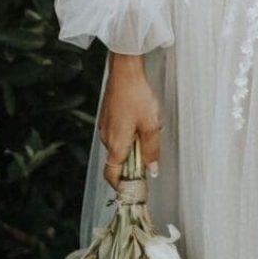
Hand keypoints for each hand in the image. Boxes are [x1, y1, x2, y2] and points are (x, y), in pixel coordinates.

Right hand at [99, 53, 160, 188]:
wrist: (124, 72)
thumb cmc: (137, 96)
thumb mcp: (151, 125)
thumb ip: (152, 150)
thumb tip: (152, 171)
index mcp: (115, 144)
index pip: (112, 175)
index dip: (122, 185)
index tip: (134, 187)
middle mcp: (106, 138)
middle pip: (117, 160)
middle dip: (133, 161)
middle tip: (149, 153)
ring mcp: (105, 126)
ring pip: (118, 145)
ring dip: (132, 144)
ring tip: (147, 129)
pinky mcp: (107, 116)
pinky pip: (117, 132)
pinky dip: (128, 133)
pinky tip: (139, 119)